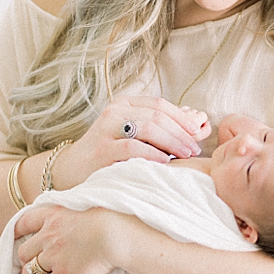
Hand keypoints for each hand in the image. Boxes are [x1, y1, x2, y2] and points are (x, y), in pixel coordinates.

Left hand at [15, 205, 121, 273]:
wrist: (116, 235)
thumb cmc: (109, 221)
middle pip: (23, 252)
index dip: (16, 231)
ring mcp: (53, 256)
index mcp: (52, 217)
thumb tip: (82, 221)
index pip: (24, 221)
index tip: (14, 238)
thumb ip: (74, 218)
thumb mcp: (85, 211)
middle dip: (22, 264)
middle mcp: (47, 236)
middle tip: (28, 273)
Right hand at [47, 95, 209, 190]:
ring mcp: (106, 129)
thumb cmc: (110, 154)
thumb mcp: (135, 136)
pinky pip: (132, 147)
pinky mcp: (101, 149)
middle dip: (181, 132)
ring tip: (185, 155)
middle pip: (157, 115)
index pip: (160, 104)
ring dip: (172, 142)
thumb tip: (201, 124)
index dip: (183, 118)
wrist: (72, 170)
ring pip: (148, 127)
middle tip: (194, 149)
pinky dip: (153, 154)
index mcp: (124, 103)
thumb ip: (163, 130)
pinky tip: (165, 161)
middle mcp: (114, 111)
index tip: (199, 134)